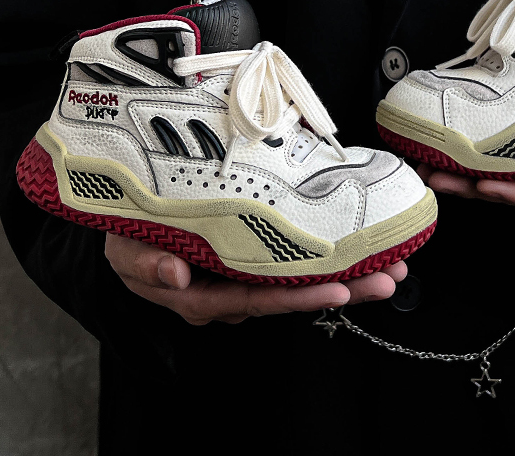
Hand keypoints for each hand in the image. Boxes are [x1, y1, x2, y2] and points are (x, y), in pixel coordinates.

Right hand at [105, 234, 406, 324]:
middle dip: (341, 289)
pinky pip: (295, 256)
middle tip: (385, 280)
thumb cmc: (131, 235)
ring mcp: (247, 270)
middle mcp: (232, 288)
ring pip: (300, 276)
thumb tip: (174, 278)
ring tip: (389, 265)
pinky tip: (361, 246)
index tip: (337, 290)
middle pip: (290, 293)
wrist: (132, 217)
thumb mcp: (124, 250)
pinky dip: (328, 253)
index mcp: (203, 293)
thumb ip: (145, 266)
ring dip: (346, 272)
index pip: (255, 297)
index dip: (297, 297)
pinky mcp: (257, 248)